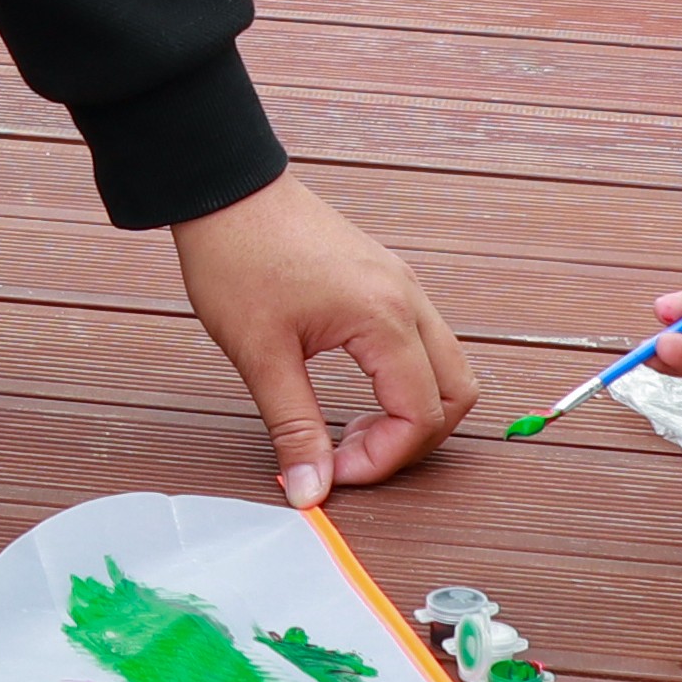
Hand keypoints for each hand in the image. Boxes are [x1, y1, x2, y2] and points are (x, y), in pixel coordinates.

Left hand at [171, 173, 476, 504]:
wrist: (226, 190)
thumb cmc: (237, 258)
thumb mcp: (259, 355)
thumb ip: (294, 428)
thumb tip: (311, 491)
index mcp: (384, 317)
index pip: (421, 415)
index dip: (383, 460)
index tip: (332, 472)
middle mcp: (408, 299)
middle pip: (455, 395)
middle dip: (411, 441)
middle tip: (350, 457)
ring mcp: (403, 286)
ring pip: (446, 369)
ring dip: (411, 411)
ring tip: (349, 428)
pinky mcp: (387, 280)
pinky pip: (422, 343)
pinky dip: (404, 380)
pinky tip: (354, 392)